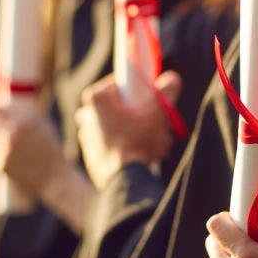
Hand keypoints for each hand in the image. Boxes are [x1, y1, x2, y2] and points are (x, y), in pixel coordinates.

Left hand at [0, 99, 67, 196]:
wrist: (54, 177)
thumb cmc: (49, 149)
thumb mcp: (42, 125)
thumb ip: (23, 111)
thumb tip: (1, 100)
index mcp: (26, 118)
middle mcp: (15, 131)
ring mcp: (6, 148)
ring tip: (7, 151)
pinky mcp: (1, 164)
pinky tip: (7, 163)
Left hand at [75, 71, 181, 188]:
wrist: (125, 179)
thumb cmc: (139, 141)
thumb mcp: (159, 112)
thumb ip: (167, 91)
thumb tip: (171, 78)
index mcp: (97, 99)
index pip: (117, 82)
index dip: (136, 88)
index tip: (148, 95)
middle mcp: (86, 115)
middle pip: (116, 105)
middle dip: (133, 111)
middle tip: (151, 119)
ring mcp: (86, 136)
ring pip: (113, 125)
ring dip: (130, 129)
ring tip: (150, 140)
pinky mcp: (90, 154)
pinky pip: (109, 143)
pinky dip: (123, 144)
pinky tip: (140, 153)